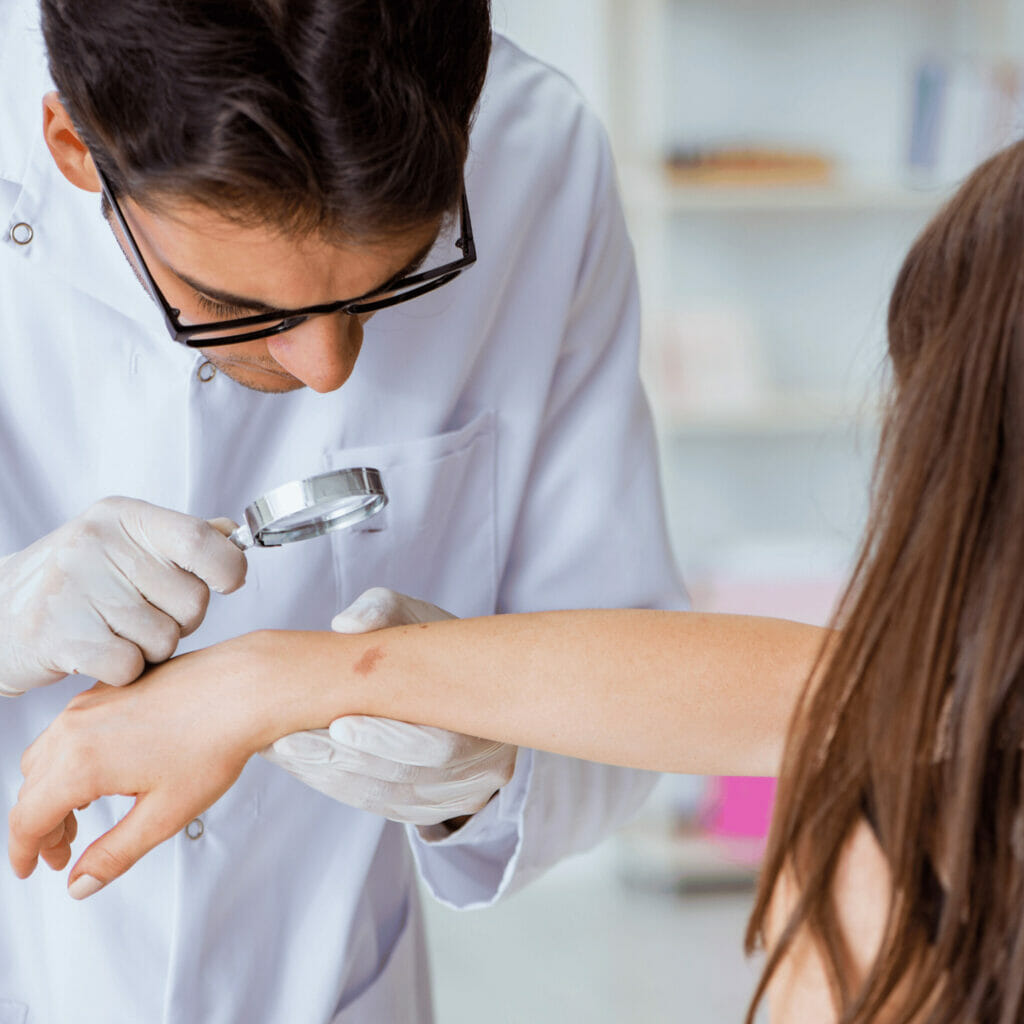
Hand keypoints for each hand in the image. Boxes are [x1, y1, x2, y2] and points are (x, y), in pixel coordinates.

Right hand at [0, 497, 245, 694]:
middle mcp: (98, 543)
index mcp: (124, 517)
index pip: (201, 540)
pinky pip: (131, 666)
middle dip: (180, 620)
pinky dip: (123, 670)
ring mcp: (74, 587)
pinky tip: (97, 651)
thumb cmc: (77, 582)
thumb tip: (233, 534)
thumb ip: (182, 539)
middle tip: (141, 614)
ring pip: (165, 639)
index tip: (226, 582)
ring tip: (114, 630)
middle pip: (193, 601)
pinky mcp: (58, 634)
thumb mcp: (124, 543)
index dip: (228, 569)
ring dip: (149, 647)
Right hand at [7, 638, 270, 895]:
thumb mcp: (164, 815)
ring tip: (83, 816)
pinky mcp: (110, 687)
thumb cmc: (215, 741)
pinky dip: (69, 759)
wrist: (245, 686)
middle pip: (32, 787)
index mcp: (81, 763)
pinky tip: (104, 773)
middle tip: (66, 853)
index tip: (30, 870)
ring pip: (46, 755)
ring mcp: (91, 702)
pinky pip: (69, 729)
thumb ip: (114, 855)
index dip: (24, 853)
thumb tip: (80, 884)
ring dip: (52, 790)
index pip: (27, 819)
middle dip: (42, 826)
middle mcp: (76, 726)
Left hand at [262, 588, 516, 826]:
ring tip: (286, 752)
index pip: (440, 746)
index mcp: (491, 717)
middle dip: (347, 762)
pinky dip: (341, 786)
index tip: (337, 725)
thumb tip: (346, 623)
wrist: (455, 679)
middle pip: (411, 778)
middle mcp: (488, 765)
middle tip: (292, 745)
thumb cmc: (433, 643)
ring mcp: (465, 793)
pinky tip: (306, 764)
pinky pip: (385, 806)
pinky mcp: (437, 807)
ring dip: (333, 777)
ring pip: (391, 798)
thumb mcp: (414, 615)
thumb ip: (382, 611)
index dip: (386, 741)